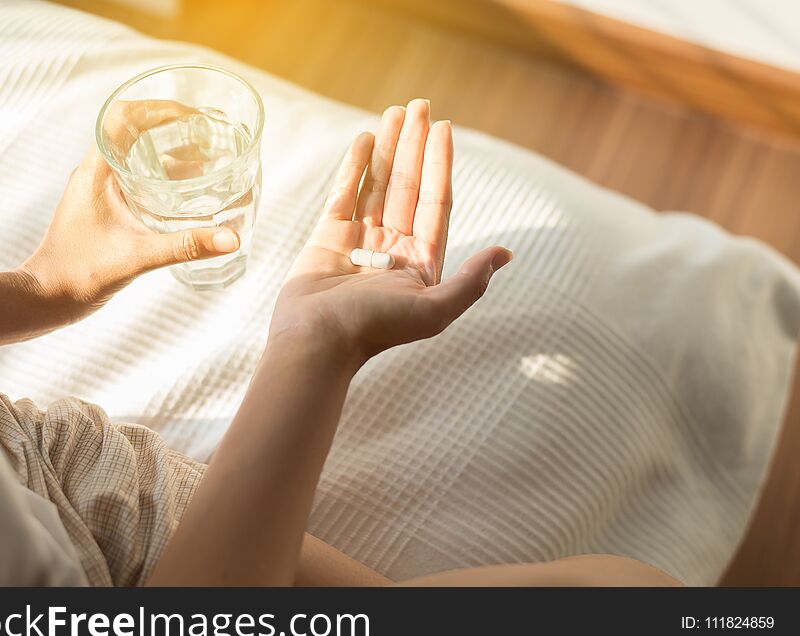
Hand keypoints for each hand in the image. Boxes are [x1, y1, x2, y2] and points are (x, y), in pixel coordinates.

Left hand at [18, 103, 239, 320]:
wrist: (46, 298)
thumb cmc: (79, 274)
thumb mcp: (138, 257)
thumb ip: (185, 247)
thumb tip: (231, 239)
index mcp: (96, 171)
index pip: (123, 117)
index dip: (160, 109)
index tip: (193, 118)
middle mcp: (96, 173)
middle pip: (134, 131)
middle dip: (174, 129)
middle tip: (208, 137)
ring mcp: (99, 190)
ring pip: (136, 156)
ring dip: (170, 152)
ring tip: (206, 158)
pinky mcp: (104, 207)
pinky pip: (136, 178)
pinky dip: (163, 177)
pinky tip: (187, 193)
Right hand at [270, 99, 510, 364]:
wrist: (317, 342)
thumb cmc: (375, 328)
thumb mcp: (435, 309)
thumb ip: (471, 281)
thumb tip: (506, 253)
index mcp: (420, 263)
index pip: (434, 202)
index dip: (440, 164)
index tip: (444, 127)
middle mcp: (393, 249)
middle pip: (407, 186)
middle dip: (414, 145)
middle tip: (419, 105)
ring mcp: (359, 241)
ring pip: (376, 185)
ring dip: (387, 148)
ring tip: (394, 111)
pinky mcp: (327, 238)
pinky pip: (344, 194)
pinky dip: (353, 167)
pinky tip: (364, 139)